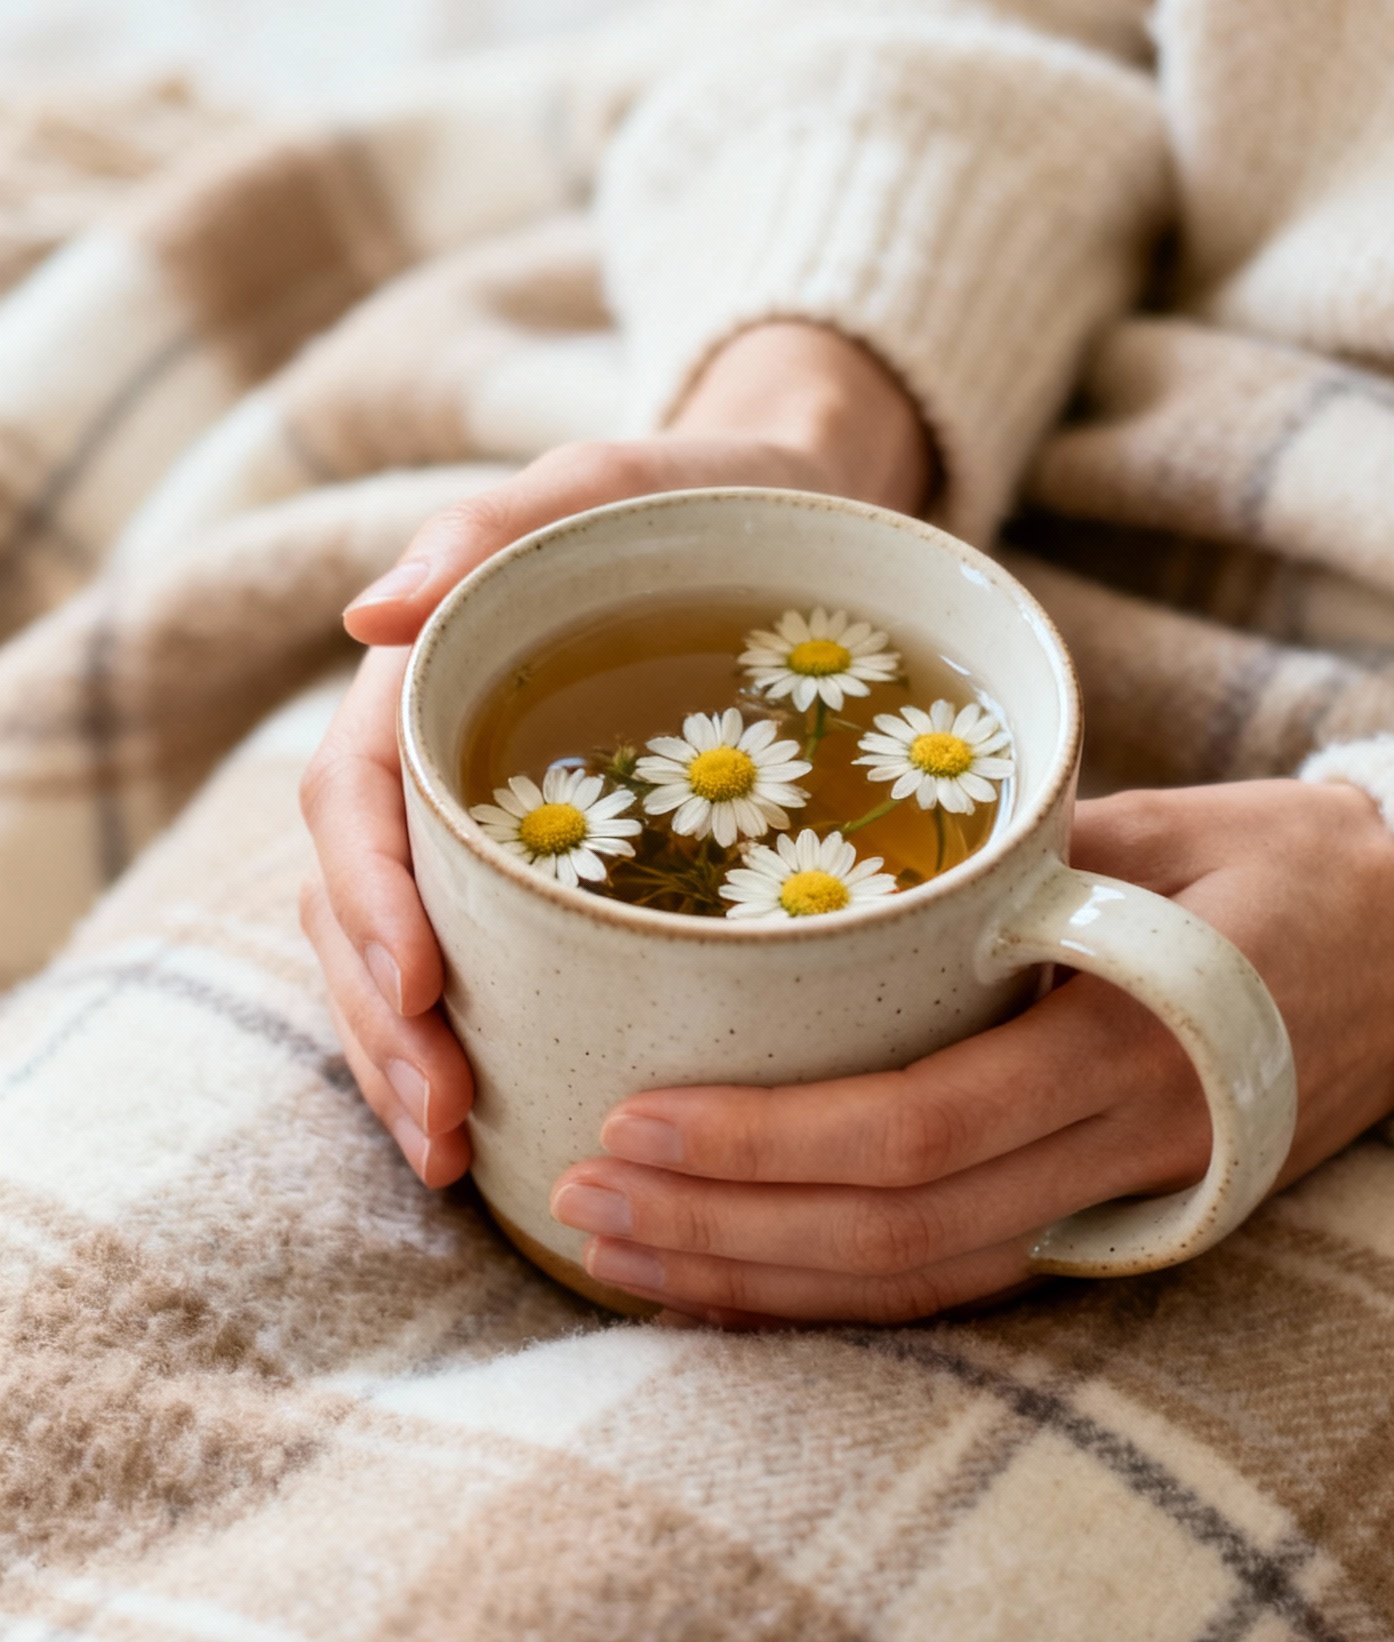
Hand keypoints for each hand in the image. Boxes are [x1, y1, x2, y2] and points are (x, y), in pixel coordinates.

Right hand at [299, 323, 931, 1181]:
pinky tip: (492, 1140)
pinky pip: (477, 976)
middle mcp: (434, 767)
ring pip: (398, 960)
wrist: (789, 519)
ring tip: (448, 1157)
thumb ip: (490, 527)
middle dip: (381, 1022)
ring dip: (404, 1064)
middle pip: (358, 906)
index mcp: (426, 682)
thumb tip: (367, 618)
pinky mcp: (542, 884)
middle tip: (439, 1119)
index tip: (419, 987)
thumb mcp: (604, 484)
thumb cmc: (696, 496)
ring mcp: (481, 833)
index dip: (369, 897)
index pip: (355, 798)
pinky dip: (470, 1057)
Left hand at [551, 778, 1393, 1323]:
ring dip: (748, 1281)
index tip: (632, 1116)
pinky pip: (949, 1286)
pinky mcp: (1103, 1227)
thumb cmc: (1278, 868)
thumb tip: (808, 883)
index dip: (762, 1144)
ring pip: (909, 1287)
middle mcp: (1119, 1151)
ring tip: (609, 1248)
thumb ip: (994, 870)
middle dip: (718, 1228)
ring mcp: (1114, 1207)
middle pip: (887, 1235)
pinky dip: (822, 1296)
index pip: (918, 1131)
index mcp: (1128, 1044)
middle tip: (575, 1190)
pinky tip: (720, 1280)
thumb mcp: (1147, 830)